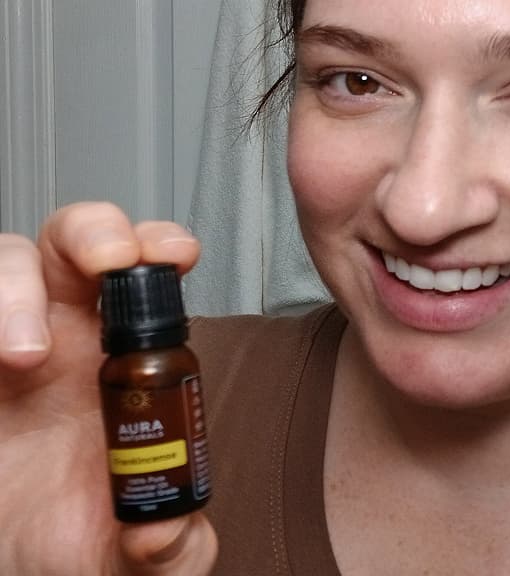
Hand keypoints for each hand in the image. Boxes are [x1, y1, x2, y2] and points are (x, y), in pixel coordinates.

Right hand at [0, 202, 216, 574]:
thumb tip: (165, 535)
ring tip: (23, 353)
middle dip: (97, 232)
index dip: (160, 250)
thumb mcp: (138, 558)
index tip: (178, 255)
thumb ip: (171, 547)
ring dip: (15, 288)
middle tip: (109, 263)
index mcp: (124, 364)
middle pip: (79, 242)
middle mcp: (68, 339)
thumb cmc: (76, 542)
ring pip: (10, 259)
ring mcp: (10, 345)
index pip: (148, 280)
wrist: (18, 564)